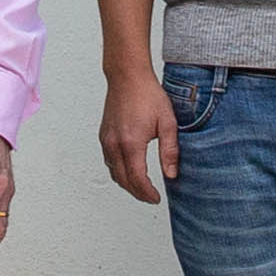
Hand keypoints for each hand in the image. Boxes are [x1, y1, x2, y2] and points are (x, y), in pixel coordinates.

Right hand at [98, 68, 179, 202]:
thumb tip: (171, 174)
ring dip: (127, 184)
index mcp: (131, 143)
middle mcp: (115, 144)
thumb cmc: (148, 95)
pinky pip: (109, 162)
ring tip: (142, 187)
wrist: (128, 76)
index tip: (156, 198)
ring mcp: (106, 140)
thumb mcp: (167, 122)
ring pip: (114, 173)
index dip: (147, 193)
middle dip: (137, 193)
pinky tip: (130, 171)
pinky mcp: (104, 136)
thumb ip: (170, 151)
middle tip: (151, 197)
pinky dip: (119, 172)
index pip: (137, 179)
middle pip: (123, 180)